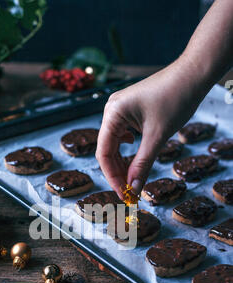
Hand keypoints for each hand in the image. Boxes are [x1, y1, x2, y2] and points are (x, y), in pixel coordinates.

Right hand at [96, 58, 204, 198]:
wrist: (192, 74)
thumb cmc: (175, 99)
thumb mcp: (157, 137)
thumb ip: (143, 164)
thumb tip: (134, 188)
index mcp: (113, 113)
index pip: (104, 153)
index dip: (112, 176)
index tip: (124, 193)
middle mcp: (111, 110)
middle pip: (107, 150)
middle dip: (118, 171)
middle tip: (130, 191)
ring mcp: (119, 109)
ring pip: (115, 144)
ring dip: (123, 162)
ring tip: (133, 178)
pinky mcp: (129, 110)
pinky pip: (122, 135)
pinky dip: (128, 150)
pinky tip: (136, 154)